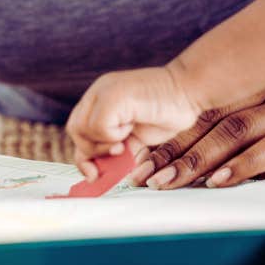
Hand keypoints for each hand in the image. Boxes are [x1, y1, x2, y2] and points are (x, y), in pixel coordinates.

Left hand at [66, 65, 199, 178]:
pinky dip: (112, 136)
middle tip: (118, 151)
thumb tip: (98, 174)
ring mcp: (105, 90)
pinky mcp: (114, 95)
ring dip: (104, 143)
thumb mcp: (134, 137)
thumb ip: (116, 148)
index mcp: (102, 97)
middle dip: (93, 150)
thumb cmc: (167, 113)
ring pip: (82, 128)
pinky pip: (98, 126)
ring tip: (126, 140)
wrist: (189, 91)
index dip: (83, 154)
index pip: (77, 129)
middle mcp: (100, 90)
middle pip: (75, 129)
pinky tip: (130, 128)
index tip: (93, 173)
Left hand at [130, 77, 264, 189]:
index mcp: (249, 81)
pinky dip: (243, 165)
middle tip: (152, 178)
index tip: (141, 164)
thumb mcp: (234, 142)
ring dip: (203, 159)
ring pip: (239, 130)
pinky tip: (219, 181)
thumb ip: (200, 139)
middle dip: (179, 151)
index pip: (201, 109)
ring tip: (176, 181)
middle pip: (216, 118)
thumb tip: (142, 158)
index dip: (169, 137)